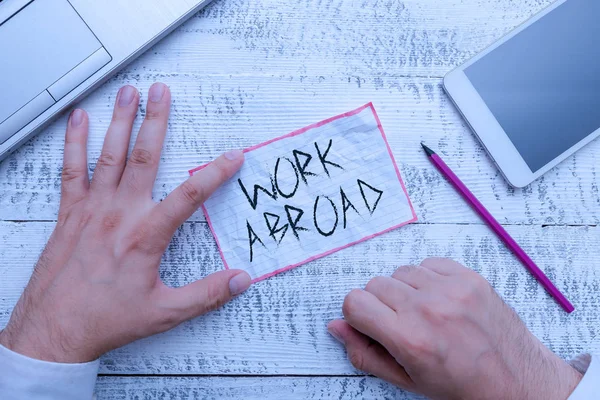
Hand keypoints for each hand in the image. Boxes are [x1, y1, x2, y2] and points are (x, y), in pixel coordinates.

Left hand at [0, 83, 249, 362]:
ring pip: (108, 156)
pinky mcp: (69, 214)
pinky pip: (71, 171)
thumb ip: (207, 294)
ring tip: (129, 93)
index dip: (215, 173)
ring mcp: (91, 210)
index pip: (189, 196)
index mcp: (145, 236)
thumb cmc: (105, 320)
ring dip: (120, 121)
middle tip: (163, 92)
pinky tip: (79, 120)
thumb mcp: (164, 313)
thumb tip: (240, 280)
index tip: (233, 156)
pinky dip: (75, 143)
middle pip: (143, 158)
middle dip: (156, 121)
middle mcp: (118, 215)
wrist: (53, 330)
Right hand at [328, 258, 581, 399]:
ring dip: (404, 291)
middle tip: (402, 325)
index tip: (372, 325)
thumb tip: (337, 327)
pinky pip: (428, 263)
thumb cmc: (462, 386)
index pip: (355, 302)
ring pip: (400, 272)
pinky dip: (427, 279)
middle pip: (375, 285)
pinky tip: (439, 300)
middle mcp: (428, 310)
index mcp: (410, 339)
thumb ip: (365, 354)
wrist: (516, 381)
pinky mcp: (469, 278)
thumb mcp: (407, 381)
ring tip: (425, 314)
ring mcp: (451, 290)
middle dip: (381, 305)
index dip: (358, 316)